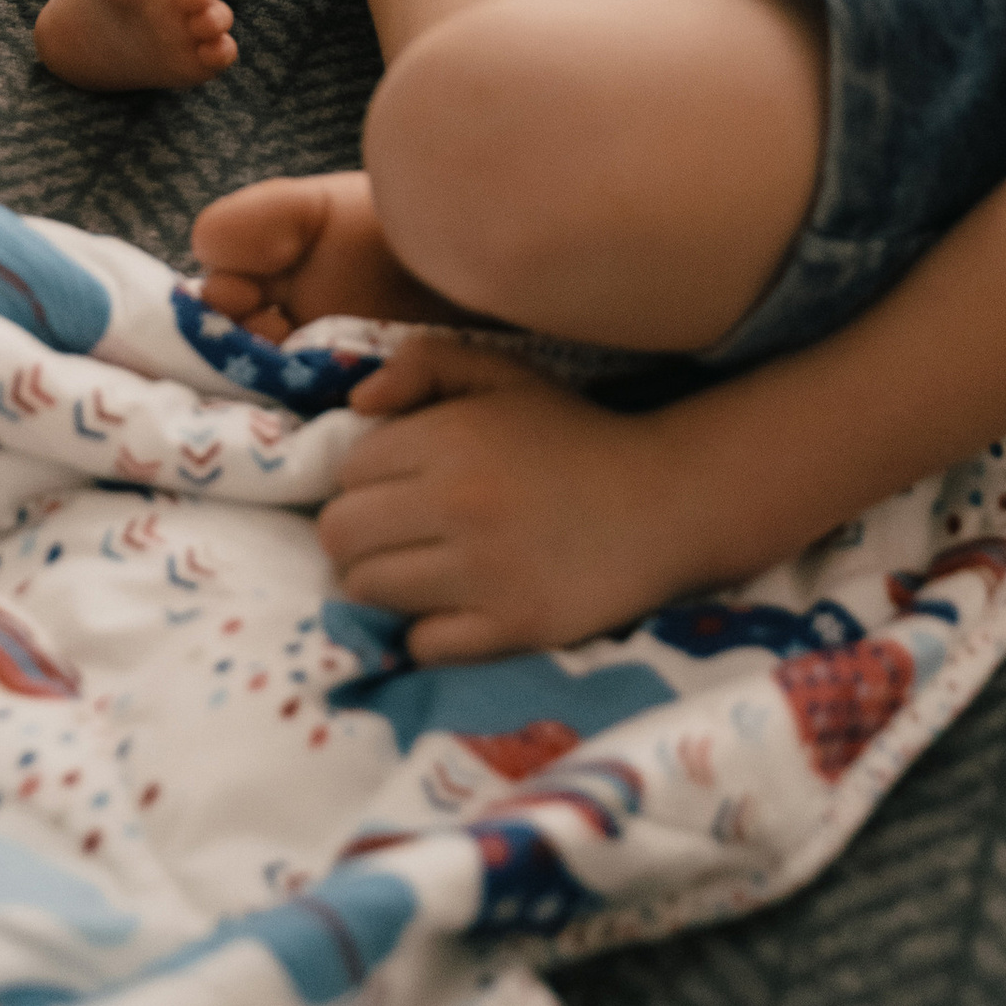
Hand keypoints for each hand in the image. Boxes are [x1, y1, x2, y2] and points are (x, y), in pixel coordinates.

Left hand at [321, 332, 710, 658]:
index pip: (348, 470)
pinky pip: (421, 642)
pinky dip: (428, 629)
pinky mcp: (511, 627)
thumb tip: (356, 404)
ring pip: (368, 589)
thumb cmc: (571, 435)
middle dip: (358, 532)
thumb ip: (423, 363)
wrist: (664, 502)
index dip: (366, 478)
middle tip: (397, 533)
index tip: (398, 484)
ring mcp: (483, 572)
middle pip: (342, 534)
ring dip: (384, 581)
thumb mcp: (501, 373)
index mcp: (449, 437)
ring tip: (423, 567)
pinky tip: (458, 605)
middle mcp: (458, 503)